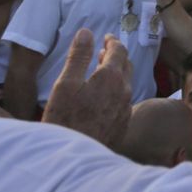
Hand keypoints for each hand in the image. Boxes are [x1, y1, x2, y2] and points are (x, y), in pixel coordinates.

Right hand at [42, 29, 131, 149]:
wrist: (72, 159)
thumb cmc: (65, 120)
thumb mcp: (65, 84)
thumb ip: (78, 56)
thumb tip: (86, 32)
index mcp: (111, 77)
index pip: (119, 50)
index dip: (112, 42)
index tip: (106, 39)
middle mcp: (124, 92)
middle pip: (126, 66)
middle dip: (116, 56)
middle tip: (104, 53)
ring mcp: (126, 110)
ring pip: (126, 84)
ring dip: (118, 74)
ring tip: (104, 73)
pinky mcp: (123, 125)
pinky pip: (124, 102)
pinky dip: (117, 92)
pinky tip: (104, 98)